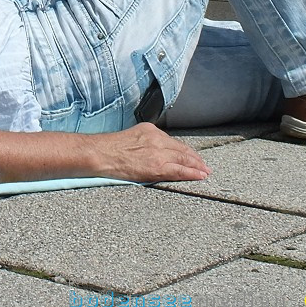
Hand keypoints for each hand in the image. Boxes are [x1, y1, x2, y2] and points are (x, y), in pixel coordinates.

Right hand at [91, 123, 209, 182]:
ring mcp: (158, 152)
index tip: (192, 155)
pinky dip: (192, 173)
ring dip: (197, 166)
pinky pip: (179, 170)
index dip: (184, 150)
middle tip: (204, 164)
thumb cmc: (108, 149)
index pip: (172, 141)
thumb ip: (144, 142)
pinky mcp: (157, 166)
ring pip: (184, 159)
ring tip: (205, 171)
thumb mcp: (130, 137)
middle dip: (195, 157)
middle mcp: (157, 138)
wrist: (100, 153)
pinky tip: (200, 176)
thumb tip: (149, 152)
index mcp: (150, 130)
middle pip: (182, 149)